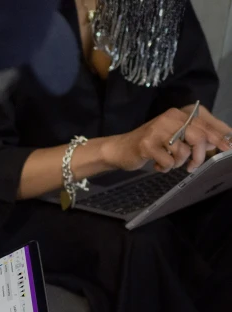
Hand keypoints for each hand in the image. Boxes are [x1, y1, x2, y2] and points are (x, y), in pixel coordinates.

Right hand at [104, 106, 231, 172]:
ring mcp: (157, 130)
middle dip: (200, 155)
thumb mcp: (174, 137)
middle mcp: (169, 118)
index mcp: (178, 114)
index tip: (228, 146)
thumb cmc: (150, 144)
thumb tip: (218, 142)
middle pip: (199, 136)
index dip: (219, 134)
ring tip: (169, 164)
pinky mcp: (147, 144)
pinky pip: (169, 161)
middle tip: (193, 166)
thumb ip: (194, 136)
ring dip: (179, 163)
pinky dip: (166, 168)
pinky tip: (157, 164)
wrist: (119, 149)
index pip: (205, 121)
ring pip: (184, 151)